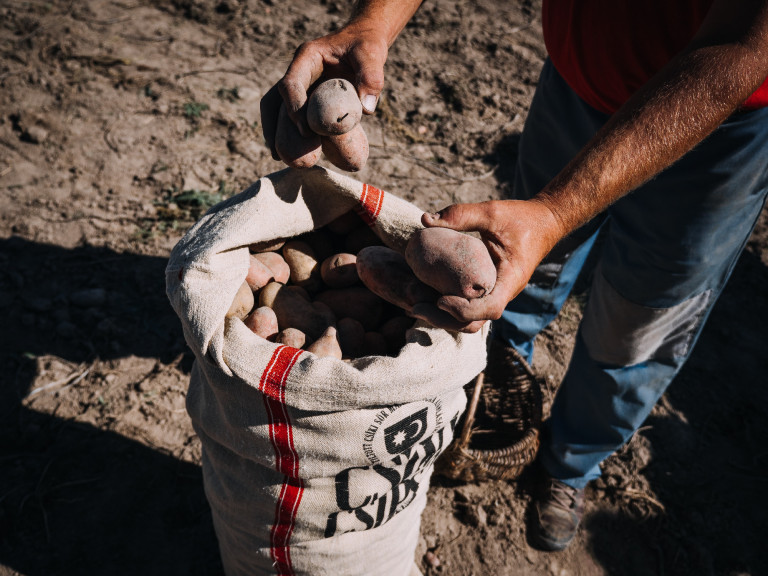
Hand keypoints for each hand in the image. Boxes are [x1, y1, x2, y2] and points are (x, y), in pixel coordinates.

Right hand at [260, 22, 388, 165]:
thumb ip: (371, 78)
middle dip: (274, 126)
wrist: (364, 42)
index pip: (291, 83)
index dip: (294, 108)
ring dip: (277, 132)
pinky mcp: (308, 96)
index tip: (306, 132)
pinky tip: (296, 152)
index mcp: (307, 57)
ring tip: (279, 157)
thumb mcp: (372, 55)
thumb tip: (366, 110)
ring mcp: (302, 85)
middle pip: (276, 99)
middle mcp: (299, 71)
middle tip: (279, 153)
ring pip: (278, 108)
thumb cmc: (366, 46)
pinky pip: (293, 115)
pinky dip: (291, 132)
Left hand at [419, 199, 564, 327]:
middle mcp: (504, 292)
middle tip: (414, 307)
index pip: (490, 308)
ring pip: (471, 320)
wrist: (544, 223)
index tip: (440, 300)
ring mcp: (496, 294)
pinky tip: (424, 296)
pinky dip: (448, 308)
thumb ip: (461, 214)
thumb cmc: (521, 218)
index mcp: (511, 279)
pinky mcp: (489, 291)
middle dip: (445, 320)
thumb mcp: (492, 212)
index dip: (464, 310)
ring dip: (444, 318)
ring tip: (415, 305)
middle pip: (475, 322)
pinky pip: (469, 308)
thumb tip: (424, 219)